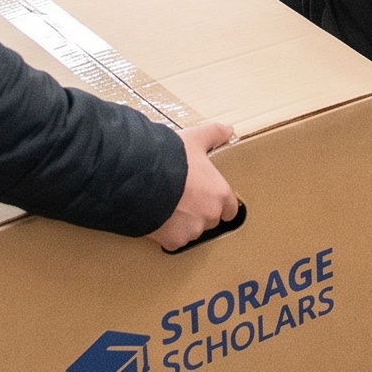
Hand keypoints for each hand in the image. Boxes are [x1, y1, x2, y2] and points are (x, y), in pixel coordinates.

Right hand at [149, 120, 239, 250]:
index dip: (218, 203)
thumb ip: (213, 134)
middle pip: (210, 220)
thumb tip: (228, 129)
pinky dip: (166, 234)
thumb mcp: (194, 139)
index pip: (230, 209)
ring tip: (166, 206)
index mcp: (220, 194)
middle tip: (182, 198)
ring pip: (191, 231)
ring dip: (183, 223)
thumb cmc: (170, 158)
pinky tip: (157, 218)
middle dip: (199, 212)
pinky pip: (173, 242)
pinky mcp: (173, 241)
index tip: (206, 197)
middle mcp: (210, 215)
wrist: (140, 178)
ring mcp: (192, 230)